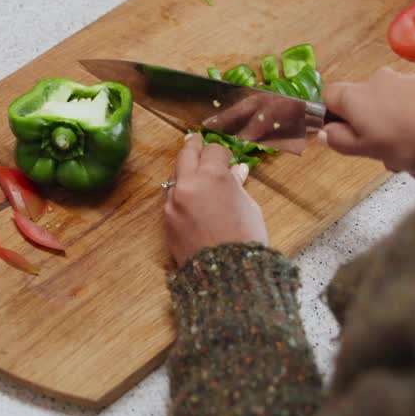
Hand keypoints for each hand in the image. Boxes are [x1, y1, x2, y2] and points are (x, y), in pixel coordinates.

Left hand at [164, 133, 268, 265]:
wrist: (226, 275)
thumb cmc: (246, 240)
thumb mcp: (248, 207)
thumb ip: (237, 185)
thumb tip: (237, 171)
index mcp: (213, 175)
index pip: (214, 149)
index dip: (222, 151)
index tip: (226, 155)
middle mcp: (189, 183)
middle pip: (187, 153)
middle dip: (194, 146)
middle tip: (196, 140)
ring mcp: (174, 200)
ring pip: (175, 174)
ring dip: (184, 169)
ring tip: (192, 167)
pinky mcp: (166, 218)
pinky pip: (171, 196)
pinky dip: (180, 191)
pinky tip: (188, 193)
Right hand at [319, 68, 414, 177]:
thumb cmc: (407, 139)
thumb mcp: (367, 149)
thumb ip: (341, 141)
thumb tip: (325, 132)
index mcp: (354, 95)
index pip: (328, 96)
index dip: (331, 116)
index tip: (343, 134)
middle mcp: (375, 81)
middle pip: (362, 105)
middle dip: (369, 129)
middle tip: (382, 153)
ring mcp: (403, 81)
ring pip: (388, 109)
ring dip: (395, 131)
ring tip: (412, 155)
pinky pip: (412, 108)